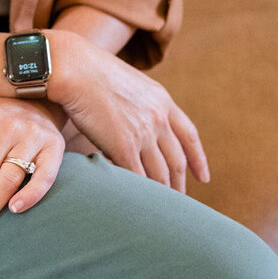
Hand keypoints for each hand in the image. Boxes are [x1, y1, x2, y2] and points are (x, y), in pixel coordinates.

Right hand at [46, 30, 209, 192]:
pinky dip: (139, 193)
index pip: (189, 135)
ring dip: (161, 195)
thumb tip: (139, 119)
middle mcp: (158, 117)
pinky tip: (137, 203)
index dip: (198, 159)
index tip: (203, 177)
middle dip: (179, 185)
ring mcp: (143, 133)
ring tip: (159, 211)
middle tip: (178, 203)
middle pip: (176, 161)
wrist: (74, 67)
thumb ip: (141, 102)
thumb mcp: (129, 81)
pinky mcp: (124, 146)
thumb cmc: (91, 71)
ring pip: (160, 174)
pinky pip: (138, 178)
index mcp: (162, 100)